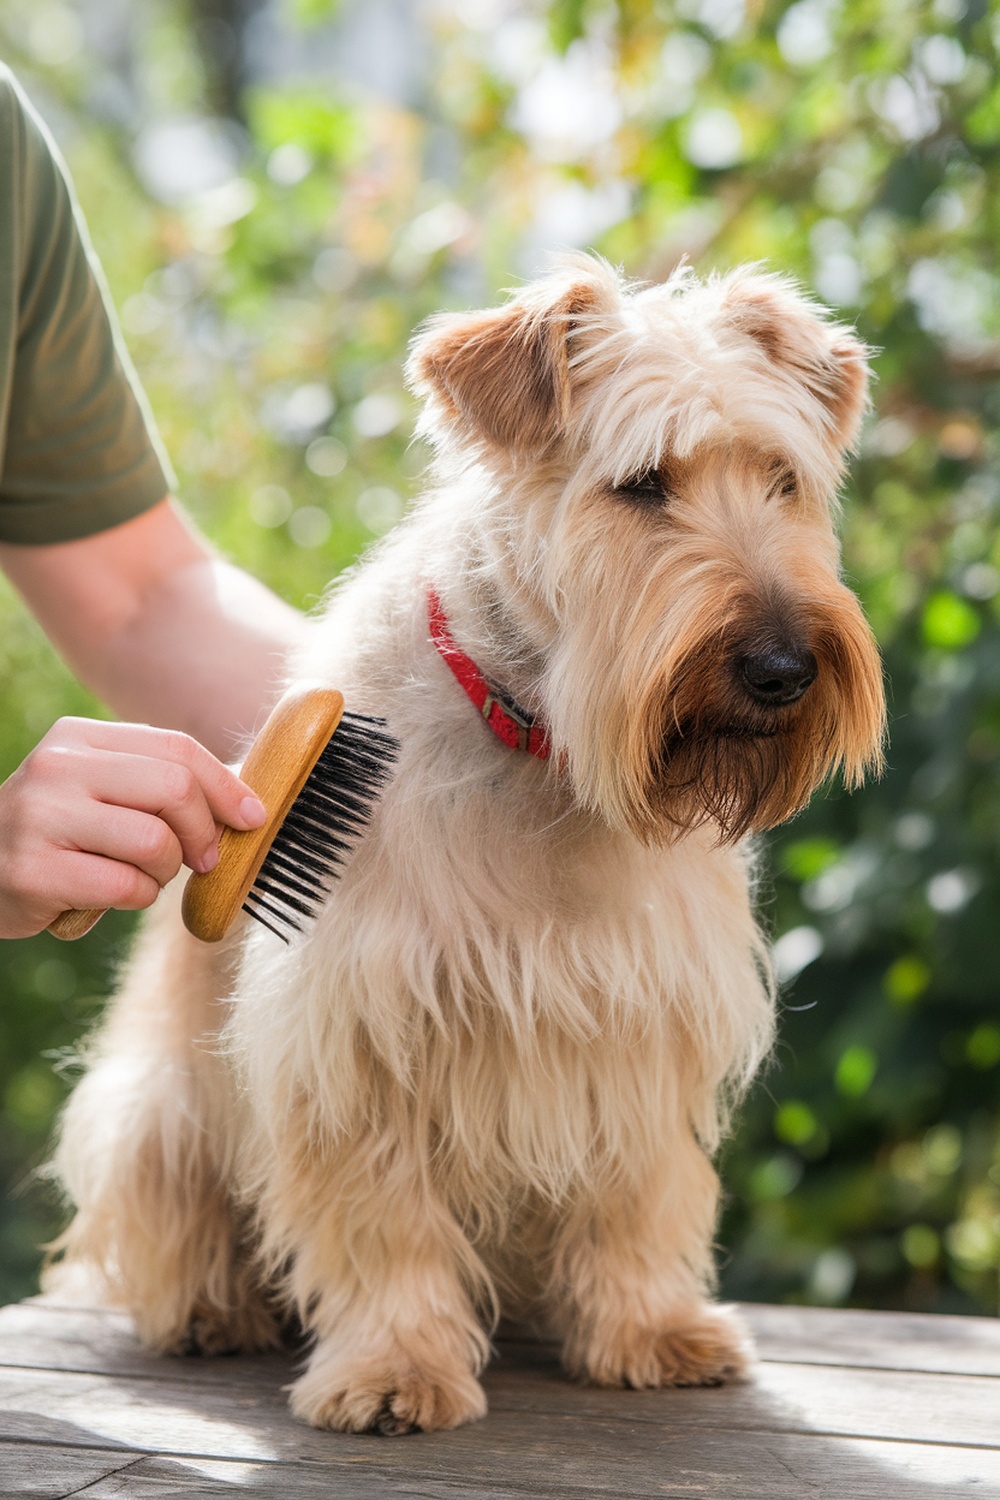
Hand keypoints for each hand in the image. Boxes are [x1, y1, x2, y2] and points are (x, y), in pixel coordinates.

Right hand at [0, 718, 266, 938]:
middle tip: (201, 860)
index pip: (176, 748)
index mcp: (79, 738)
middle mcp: (57, 766)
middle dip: (202, 832)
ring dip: (164, 871)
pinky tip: (106, 894)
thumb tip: (248, 801)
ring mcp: (39, 816)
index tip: (252, 818)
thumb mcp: (99, 791)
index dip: (226, 786)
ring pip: (155, 841)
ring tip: (137, 876)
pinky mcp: (31, 869)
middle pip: (174, 787)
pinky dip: (134, 898)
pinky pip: (124, 886)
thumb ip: (158, 785)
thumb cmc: (56, 836)